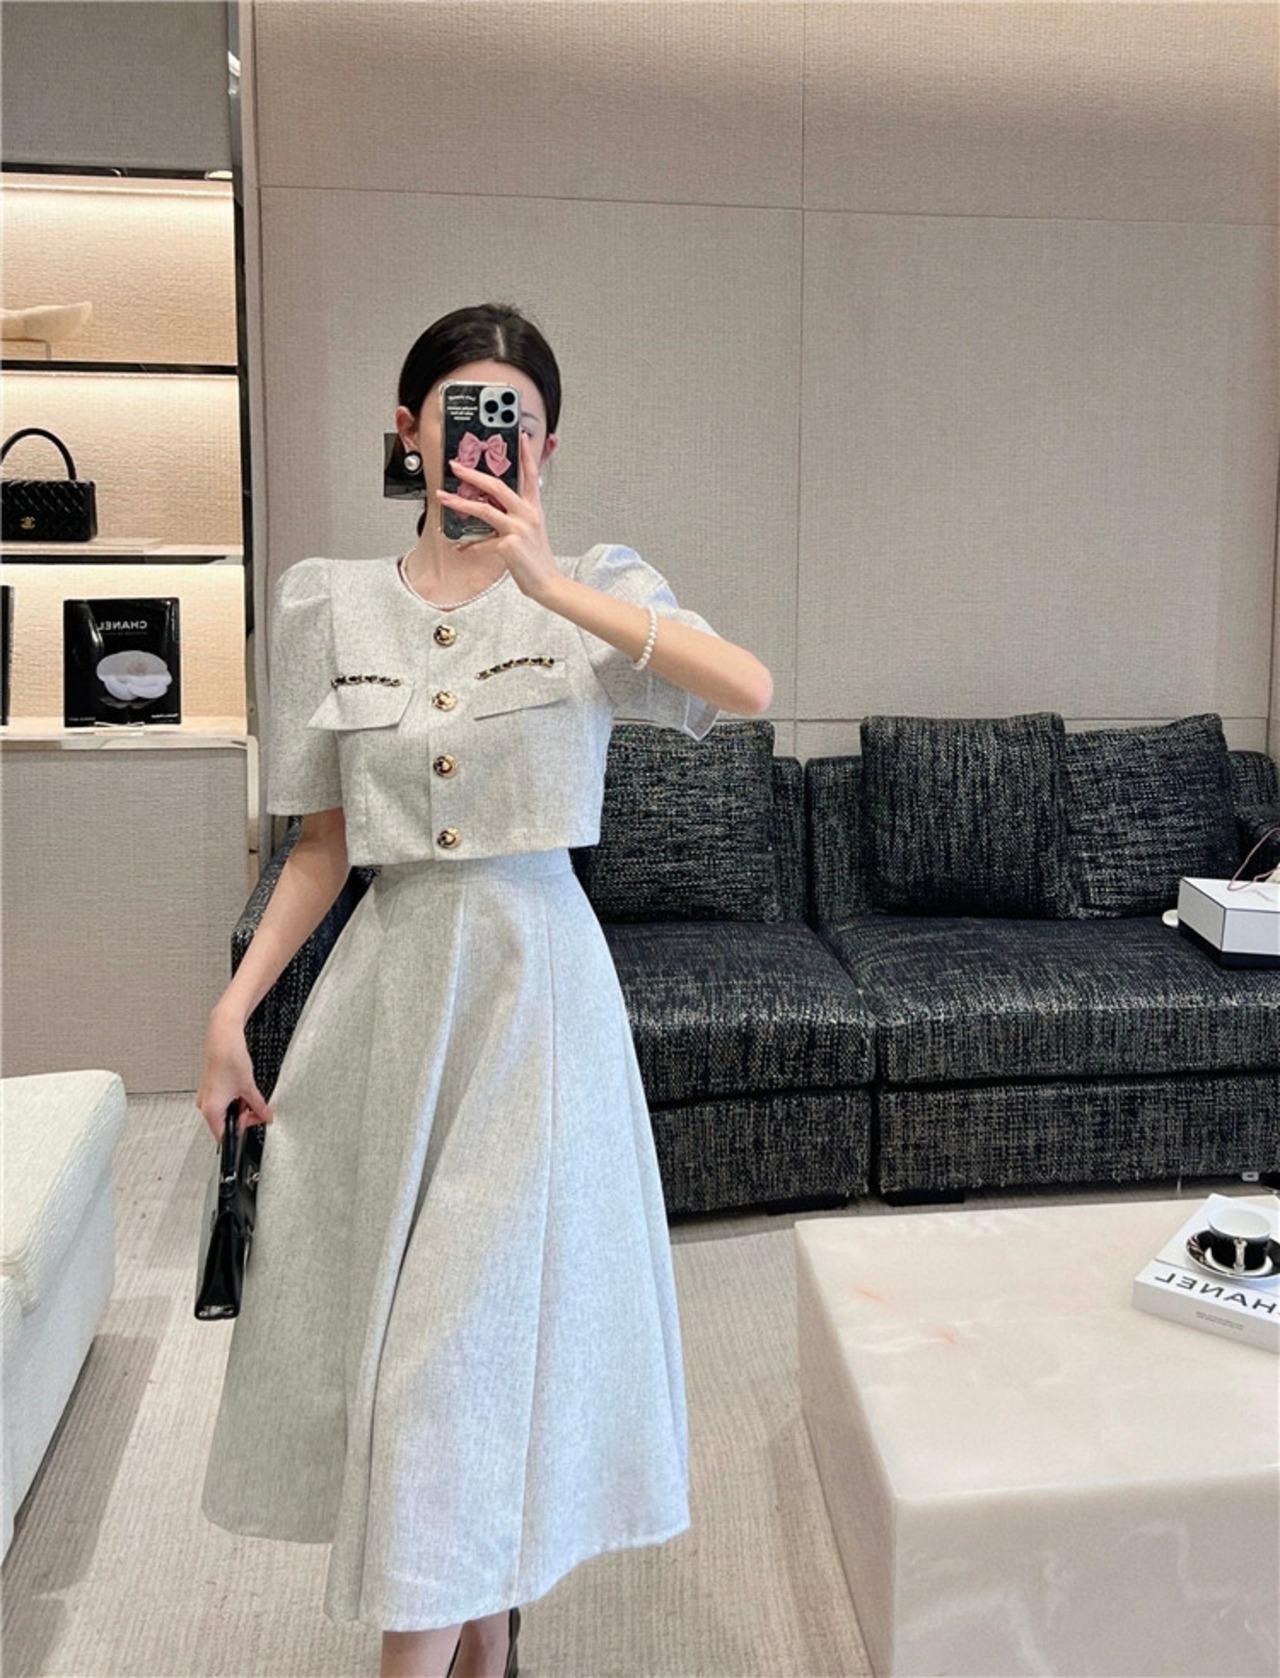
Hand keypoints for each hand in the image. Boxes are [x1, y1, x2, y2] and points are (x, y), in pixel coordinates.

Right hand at [196, 1011, 273, 1145]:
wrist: (223, 1039)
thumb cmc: (229, 1059)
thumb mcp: (249, 1087)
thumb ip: (259, 1106)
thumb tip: (265, 1115)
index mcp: (211, 1110)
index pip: (224, 1135)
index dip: (242, 1131)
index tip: (255, 1123)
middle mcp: (205, 1105)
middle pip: (225, 1123)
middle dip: (244, 1117)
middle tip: (258, 1108)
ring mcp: (206, 1095)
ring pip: (225, 1111)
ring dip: (240, 1107)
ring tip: (249, 1094)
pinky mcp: (209, 1087)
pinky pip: (222, 1101)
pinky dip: (234, 1099)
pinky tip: (241, 1089)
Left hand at [434, 433, 558, 600]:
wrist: (548, 584)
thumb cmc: (537, 560)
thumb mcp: (532, 532)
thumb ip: (515, 516)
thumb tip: (493, 509)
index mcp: (534, 509)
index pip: (531, 475)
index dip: (527, 455)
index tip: (522, 437)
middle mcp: (527, 515)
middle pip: (498, 486)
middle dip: (473, 474)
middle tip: (456, 466)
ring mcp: (518, 529)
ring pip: (485, 509)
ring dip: (460, 502)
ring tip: (443, 497)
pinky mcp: (509, 546)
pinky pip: (482, 543)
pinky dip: (469, 546)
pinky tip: (461, 548)